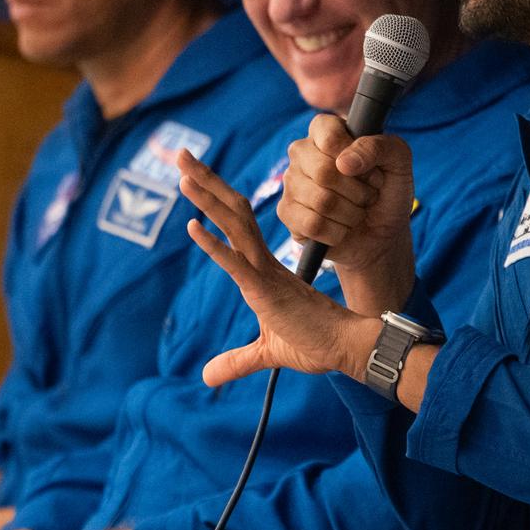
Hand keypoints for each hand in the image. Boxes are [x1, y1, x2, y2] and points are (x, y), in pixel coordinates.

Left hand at [177, 150, 378, 386]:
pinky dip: (213, 246)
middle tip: (182, 154)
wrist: (347, 350)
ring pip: (234, 225)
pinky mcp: (267, 291)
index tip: (192, 175)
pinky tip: (192, 228)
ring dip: (206, 199)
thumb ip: (237, 361)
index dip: (213, 198)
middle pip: (232, 210)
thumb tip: (207, 376)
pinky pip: (236, 264)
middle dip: (205, 182)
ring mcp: (265, 273)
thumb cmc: (316, 345)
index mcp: (262, 269)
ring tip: (183, 174)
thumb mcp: (266, 354)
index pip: (235, 223)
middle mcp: (263, 262)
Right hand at [278, 115, 416, 312]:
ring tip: (357, 211)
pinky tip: (342, 228)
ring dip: (351, 214)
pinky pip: (312, 224)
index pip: (329, 135)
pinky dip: (338, 232)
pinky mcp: (287, 212)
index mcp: (325, 129)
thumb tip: (344, 162)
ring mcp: (291, 181)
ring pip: (321, 201)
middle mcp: (302, 152)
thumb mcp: (398, 161)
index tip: (372, 170)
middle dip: (358, 191)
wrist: (381, 233)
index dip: (356, 157)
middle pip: (324, 171)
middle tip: (368, 195)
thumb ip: (380, 147)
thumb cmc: (387, 191)